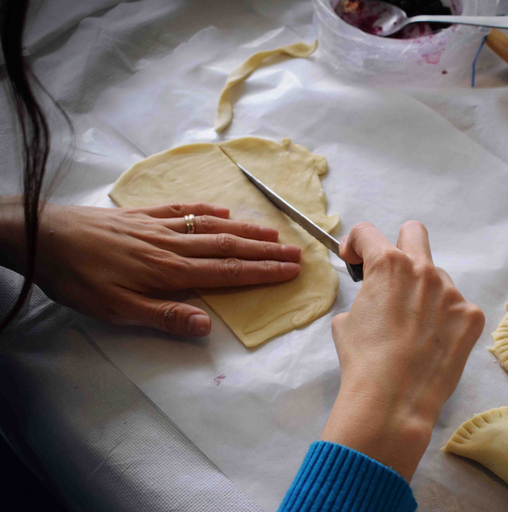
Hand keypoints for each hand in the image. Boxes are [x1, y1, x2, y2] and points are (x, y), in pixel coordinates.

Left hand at [1, 199, 300, 335]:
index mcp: (170, 271)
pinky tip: (222, 212)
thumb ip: (162, 316)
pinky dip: (207, 211)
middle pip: (228, 247)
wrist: (43, 237)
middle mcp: (172, 245)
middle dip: (265, 251)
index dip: (262, 272)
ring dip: (245, 230)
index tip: (290, 270)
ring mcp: (158, 226)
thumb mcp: (115, 310)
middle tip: (296, 251)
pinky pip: (183, 210)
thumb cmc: (78, 279)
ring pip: (211, 227)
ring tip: (273, 232)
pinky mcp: (142, 215)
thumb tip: (207, 327)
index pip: (227, 272)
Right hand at [321, 221, 484, 480]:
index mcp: (388, 265)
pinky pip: (455, 308)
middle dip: (398, 245)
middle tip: (392, 275)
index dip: (355, 244)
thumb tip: (373, 300)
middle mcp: (423, 270)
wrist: (394, 401)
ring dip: (424, 294)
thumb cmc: (363, 361)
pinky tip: (432, 344)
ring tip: (413, 330)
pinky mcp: (471, 316)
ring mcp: (451, 292)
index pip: (367, 233)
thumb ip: (363, 297)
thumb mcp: (346, 322)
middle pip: (414, 233)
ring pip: (437, 279)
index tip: (354, 260)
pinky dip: (444, 320)